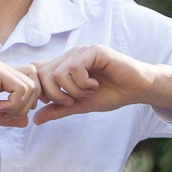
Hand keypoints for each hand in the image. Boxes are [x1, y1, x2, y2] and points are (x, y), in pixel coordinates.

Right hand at [0, 60, 40, 126]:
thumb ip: (6, 117)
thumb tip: (27, 121)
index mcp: (0, 76)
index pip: (29, 83)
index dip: (26, 102)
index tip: (7, 115)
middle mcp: (2, 67)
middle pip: (35, 81)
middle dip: (28, 104)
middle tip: (6, 114)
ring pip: (31, 85)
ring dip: (20, 105)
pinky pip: (21, 88)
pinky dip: (14, 103)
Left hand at [30, 46, 171, 124]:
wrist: (136, 88)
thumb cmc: (110, 94)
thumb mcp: (80, 105)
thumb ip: (58, 109)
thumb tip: (35, 120)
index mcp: (64, 65)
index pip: (37, 71)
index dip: (41, 90)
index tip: (59, 103)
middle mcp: (70, 55)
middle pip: (43, 73)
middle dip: (55, 94)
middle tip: (72, 101)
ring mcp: (81, 51)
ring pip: (58, 73)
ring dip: (73, 90)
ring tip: (88, 92)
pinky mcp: (94, 51)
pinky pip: (76, 68)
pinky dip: (83, 83)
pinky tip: (96, 85)